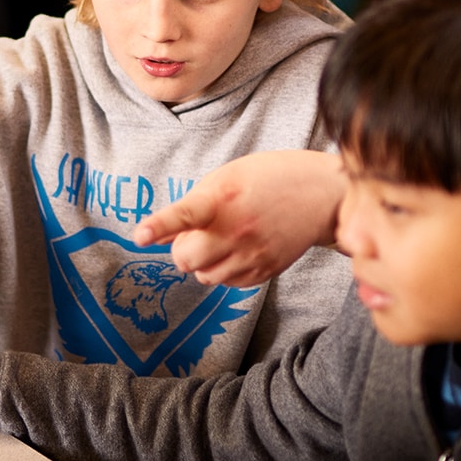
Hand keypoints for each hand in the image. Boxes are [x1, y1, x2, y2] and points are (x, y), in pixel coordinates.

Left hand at [134, 150, 346, 286]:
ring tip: (224, 238)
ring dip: (204, 261)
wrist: (320, 194)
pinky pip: (227, 283)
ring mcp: (253, 255)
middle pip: (185, 260)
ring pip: (204, 276)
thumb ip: (191, 205)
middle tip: (200, 232)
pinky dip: (225, 270)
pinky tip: (241, 247)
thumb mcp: (226, 177)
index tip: (140, 235)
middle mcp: (237, 230)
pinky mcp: (265, 272)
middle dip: (184, 249)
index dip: (160, 225)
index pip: (186, 214)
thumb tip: (159, 235)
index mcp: (224, 198)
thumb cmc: (268, 178)